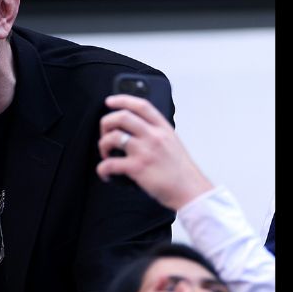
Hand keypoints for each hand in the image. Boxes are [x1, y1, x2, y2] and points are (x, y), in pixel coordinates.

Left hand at [96, 94, 212, 209]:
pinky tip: (106, 173)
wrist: (190, 191)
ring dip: (103, 144)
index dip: (122, 99)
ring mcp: (145, 151)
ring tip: (106, 153)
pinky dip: (102, 169)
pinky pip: (110, 164)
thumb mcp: (173, 144)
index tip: (110, 101)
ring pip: (113, 137)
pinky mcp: (137, 168)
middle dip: (106, 122)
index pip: (141, 106)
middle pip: (122, 117)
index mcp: (163, 129)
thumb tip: (137, 132)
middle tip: (104, 133)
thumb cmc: (182, 172)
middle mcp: (154, 136)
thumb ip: (157, 134)